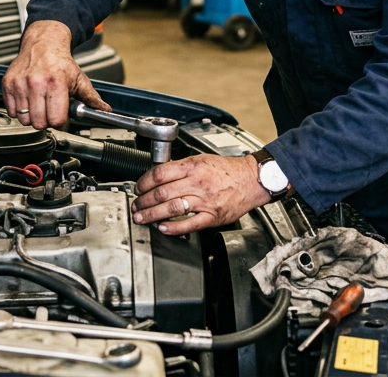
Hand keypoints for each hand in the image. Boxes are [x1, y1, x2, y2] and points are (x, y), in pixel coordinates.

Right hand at [2, 20, 108, 129]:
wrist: (42, 44)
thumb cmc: (60, 62)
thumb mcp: (79, 79)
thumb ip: (92, 98)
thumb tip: (105, 110)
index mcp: (56, 83)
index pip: (56, 119)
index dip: (61, 122)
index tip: (61, 119)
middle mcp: (36, 83)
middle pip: (39, 123)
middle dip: (46, 121)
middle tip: (50, 110)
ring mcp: (20, 84)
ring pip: (24, 119)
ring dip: (32, 116)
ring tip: (39, 104)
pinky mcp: (8, 84)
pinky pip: (12, 111)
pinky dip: (19, 110)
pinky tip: (28, 100)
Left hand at [132, 154, 271, 234]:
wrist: (251, 180)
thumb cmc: (227, 170)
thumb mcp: (201, 160)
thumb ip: (181, 168)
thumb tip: (158, 177)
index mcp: (193, 166)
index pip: (160, 174)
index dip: (144, 182)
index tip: (138, 188)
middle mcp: (198, 183)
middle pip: (162, 193)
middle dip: (144, 201)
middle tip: (135, 206)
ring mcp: (205, 201)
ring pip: (172, 208)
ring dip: (152, 215)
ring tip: (141, 218)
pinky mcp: (212, 216)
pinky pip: (189, 224)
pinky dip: (173, 227)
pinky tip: (162, 228)